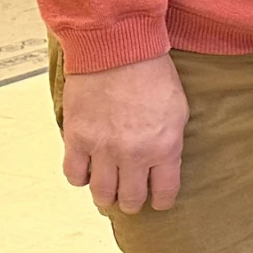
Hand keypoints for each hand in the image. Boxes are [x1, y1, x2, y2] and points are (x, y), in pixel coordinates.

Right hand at [61, 55, 188, 214]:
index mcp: (164, 148)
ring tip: (108, 192)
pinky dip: (80, 177)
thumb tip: (163, 164)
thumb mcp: (178, 111)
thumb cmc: (154, 75)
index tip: (159, 202)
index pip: (164, 192)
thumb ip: (170, 142)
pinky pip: (74, 174)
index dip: (162, 201)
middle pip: (130, 198)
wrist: (118, 50)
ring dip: (105, 196)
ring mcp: (102, 148)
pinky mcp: (76, 138)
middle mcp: (133, 154)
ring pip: (100, 192)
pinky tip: (87, 171)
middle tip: (131, 199)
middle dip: (132, 202)